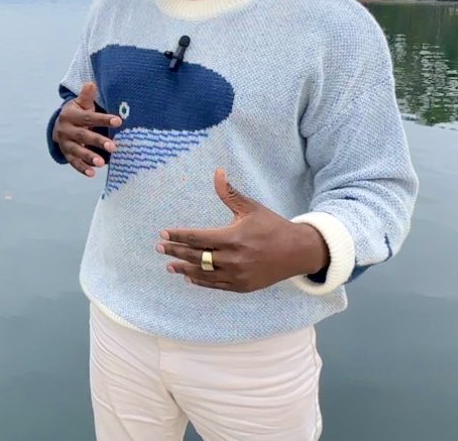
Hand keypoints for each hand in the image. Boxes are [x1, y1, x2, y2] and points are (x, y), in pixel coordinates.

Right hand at [52, 81, 121, 177]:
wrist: (58, 125)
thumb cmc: (77, 113)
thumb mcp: (81, 104)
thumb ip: (87, 96)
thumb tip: (91, 83)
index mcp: (71, 115)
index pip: (88, 118)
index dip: (103, 120)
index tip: (118, 122)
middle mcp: (66, 130)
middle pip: (83, 136)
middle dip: (98, 142)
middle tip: (113, 147)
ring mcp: (65, 143)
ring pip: (77, 151)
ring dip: (89, 157)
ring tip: (101, 162)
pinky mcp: (66, 154)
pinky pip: (73, 162)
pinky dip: (82, 168)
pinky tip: (92, 173)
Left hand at [156, 169, 328, 292]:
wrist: (298, 252)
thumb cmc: (272, 227)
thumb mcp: (251, 208)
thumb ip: (230, 193)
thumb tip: (218, 172)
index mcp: (233, 238)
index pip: (197, 237)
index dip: (179, 235)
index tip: (163, 232)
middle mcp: (233, 259)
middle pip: (196, 256)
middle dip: (175, 251)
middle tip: (159, 247)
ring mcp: (237, 275)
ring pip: (203, 273)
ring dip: (184, 268)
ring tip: (169, 265)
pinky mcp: (242, 286)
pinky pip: (216, 285)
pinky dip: (201, 281)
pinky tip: (189, 276)